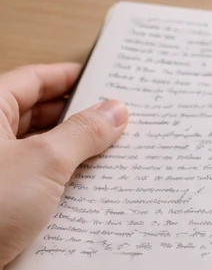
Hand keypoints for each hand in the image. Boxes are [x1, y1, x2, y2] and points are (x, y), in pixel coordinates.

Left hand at [0, 63, 127, 269]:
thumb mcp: (45, 162)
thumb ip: (84, 132)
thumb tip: (115, 110)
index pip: (34, 80)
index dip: (72, 78)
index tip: (107, 82)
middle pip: (37, 114)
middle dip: (79, 119)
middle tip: (119, 123)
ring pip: (38, 149)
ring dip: (74, 153)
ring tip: (113, 157)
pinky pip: (35, 180)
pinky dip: (62, 181)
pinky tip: (88, 190)